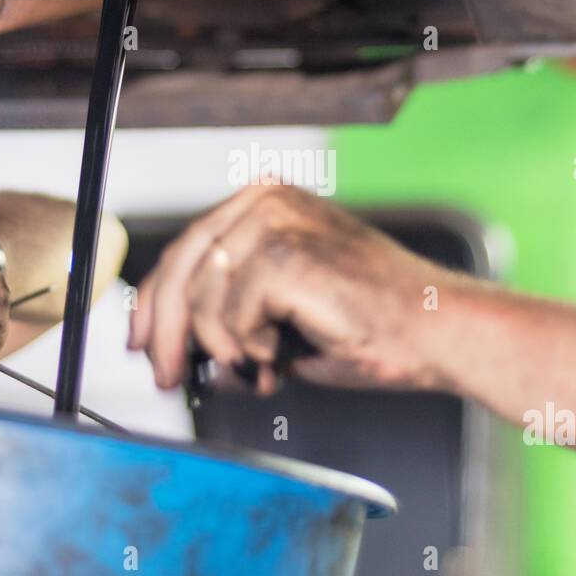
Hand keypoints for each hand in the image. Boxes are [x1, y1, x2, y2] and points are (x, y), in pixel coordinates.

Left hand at [129, 184, 467, 395]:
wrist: (434, 332)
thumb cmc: (375, 323)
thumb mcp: (285, 309)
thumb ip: (232, 309)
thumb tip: (177, 342)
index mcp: (270, 202)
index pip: (188, 246)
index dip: (155, 300)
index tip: (141, 340)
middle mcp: (269, 200)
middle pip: (183, 266)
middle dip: (166, 331)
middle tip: (168, 375)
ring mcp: (277, 221)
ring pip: (203, 298)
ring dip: (225, 349)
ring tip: (263, 366)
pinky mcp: (285, 253)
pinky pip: (231, 317)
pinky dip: (251, 349)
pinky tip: (281, 355)